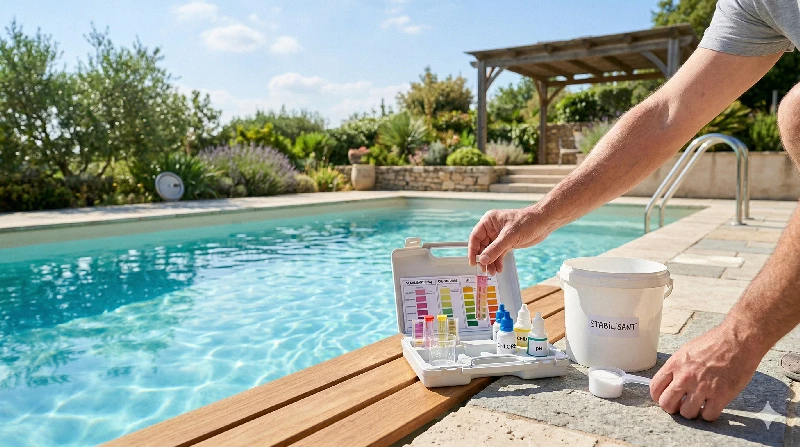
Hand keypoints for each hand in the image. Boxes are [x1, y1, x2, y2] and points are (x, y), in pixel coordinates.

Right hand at [468, 207, 550, 274]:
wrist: (543, 222)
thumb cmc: (527, 221)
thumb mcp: (509, 236)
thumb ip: (495, 249)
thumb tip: (482, 260)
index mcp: (489, 221)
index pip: (475, 237)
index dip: (473, 250)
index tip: (473, 262)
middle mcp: (492, 228)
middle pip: (482, 246)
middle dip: (483, 258)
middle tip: (484, 270)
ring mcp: (499, 236)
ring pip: (490, 251)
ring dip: (491, 262)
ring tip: (493, 272)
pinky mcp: (507, 243)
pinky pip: (499, 254)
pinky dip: (498, 261)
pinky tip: (499, 268)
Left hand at [649, 323, 763, 420]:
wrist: (739, 340)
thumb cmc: (715, 343)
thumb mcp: (687, 351)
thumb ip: (677, 367)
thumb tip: (670, 382)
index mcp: (675, 364)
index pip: (655, 388)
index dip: (659, 397)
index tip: (665, 399)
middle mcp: (685, 377)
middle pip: (667, 404)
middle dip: (672, 408)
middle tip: (681, 405)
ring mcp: (702, 387)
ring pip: (687, 413)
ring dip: (692, 412)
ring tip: (698, 406)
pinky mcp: (721, 395)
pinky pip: (708, 416)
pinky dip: (709, 414)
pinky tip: (712, 406)